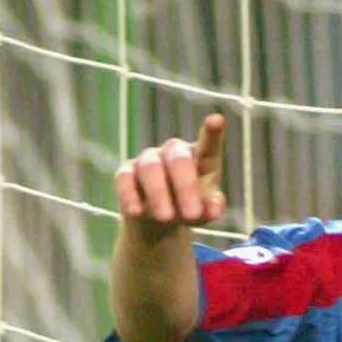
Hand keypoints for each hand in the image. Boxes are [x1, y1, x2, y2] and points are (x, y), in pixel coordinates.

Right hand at [116, 114, 229, 231]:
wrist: (160, 221)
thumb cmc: (189, 208)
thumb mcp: (205, 212)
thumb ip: (212, 208)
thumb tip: (213, 208)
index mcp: (200, 157)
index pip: (208, 144)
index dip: (212, 132)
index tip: (217, 120)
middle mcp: (174, 152)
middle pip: (179, 159)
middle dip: (186, 187)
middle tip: (192, 215)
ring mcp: (149, 160)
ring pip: (151, 168)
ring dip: (159, 194)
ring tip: (166, 219)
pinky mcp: (125, 173)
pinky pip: (124, 178)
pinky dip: (130, 195)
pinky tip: (136, 212)